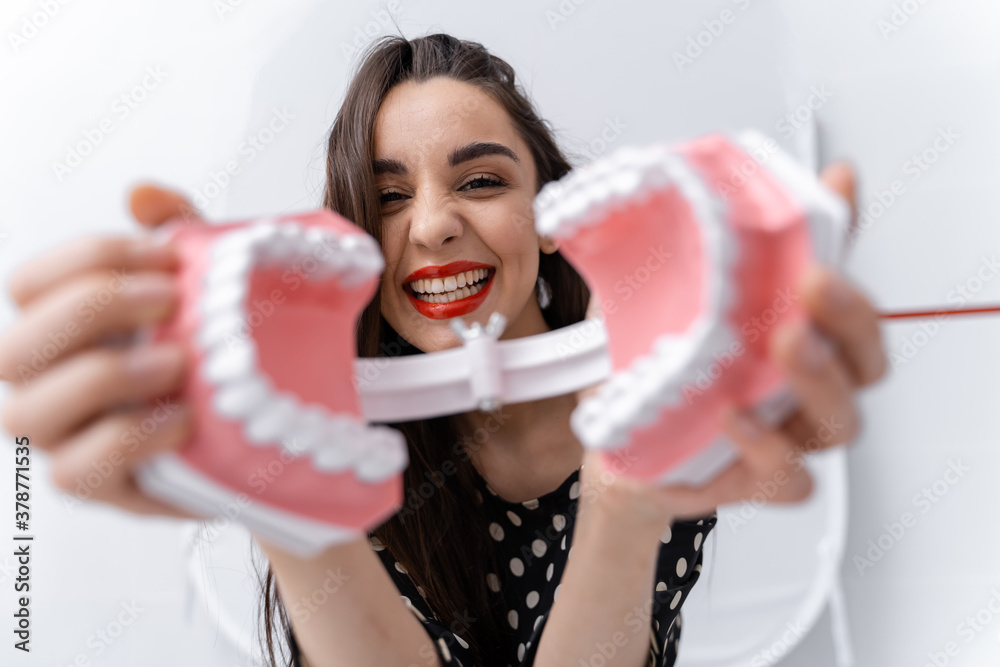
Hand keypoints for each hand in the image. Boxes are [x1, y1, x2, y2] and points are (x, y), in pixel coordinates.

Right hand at [0, 185, 204, 517]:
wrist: (265, 427)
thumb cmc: (218, 350)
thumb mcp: (208, 284)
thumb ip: (180, 232)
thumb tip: (143, 193)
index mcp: (61, 325)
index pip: (30, 282)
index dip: (94, 257)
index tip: (170, 258)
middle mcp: (44, 380)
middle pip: (12, 344)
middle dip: (94, 309)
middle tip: (171, 301)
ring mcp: (62, 437)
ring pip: (25, 412)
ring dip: (104, 376)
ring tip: (177, 362)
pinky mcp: (96, 485)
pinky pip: (79, 469)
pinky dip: (130, 437)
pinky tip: (183, 417)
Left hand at [577, 163, 887, 522]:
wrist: (610, 440)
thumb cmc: (650, 363)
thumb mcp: (666, 286)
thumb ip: (708, 239)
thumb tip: (717, 177)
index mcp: (793, 332)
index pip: (848, 298)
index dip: (849, 250)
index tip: (833, 209)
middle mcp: (799, 384)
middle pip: (863, 359)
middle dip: (850, 318)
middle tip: (814, 285)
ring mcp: (785, 433)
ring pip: (839, 420)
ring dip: (820, 381)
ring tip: (784, 345)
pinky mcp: (755, 478)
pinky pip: (789, 478)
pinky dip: (770, 451)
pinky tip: (736, 416)